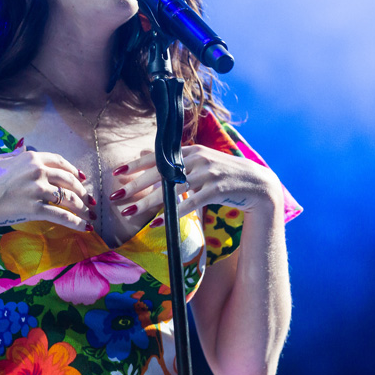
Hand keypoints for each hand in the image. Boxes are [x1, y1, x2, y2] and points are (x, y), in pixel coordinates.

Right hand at [0, 143, 96, 232]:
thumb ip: (11, 154)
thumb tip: (22, 148)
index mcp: (31, 158)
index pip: (59, 162)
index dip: (73, 170)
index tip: (81, 176)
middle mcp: (38, 172)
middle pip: (68, 180)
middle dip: (81, 190)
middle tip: (87, 198)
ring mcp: (38, 191)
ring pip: (68, 198)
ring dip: (81, 207)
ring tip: (88, 214)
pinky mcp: (36, 209)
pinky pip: (62, 216)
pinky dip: (76, 222)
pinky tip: (84, 227)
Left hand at [109, 145, 283, 220]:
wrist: (258, 185)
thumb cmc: (224, 174)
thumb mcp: (199, 161)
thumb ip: (174, 158)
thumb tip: (145, 151)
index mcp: (191, 151)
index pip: (158, 156)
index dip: (136, 164)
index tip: (117, 172)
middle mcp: (197, 159)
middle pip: (160, 173)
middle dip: (135, 185)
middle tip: (116, 195)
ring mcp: (208, 174)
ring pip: (172, 190)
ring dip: (148, 202)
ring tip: (130, 211)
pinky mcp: (217, 191)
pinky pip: (190, 204)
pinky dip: (173, 214)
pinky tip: (158, 223)